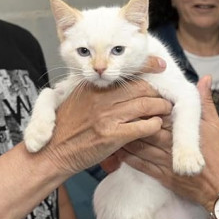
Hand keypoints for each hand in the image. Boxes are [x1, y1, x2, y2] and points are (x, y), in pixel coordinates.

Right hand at [44, 58, 172, 174]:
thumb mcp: (78, 101)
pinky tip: (155, 127)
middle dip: (158, 93)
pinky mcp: (113, 136)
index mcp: (94, 88)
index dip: (147, 67)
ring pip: (146, 105)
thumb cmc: (66, 129)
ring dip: (161, 109)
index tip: (161, 65)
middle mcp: (101, 99)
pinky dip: (154, 126)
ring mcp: (108, 117)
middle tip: (165, 99)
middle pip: (141, 88)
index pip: (126, 73)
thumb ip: (97, 93)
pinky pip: (143, 127)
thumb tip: (119, 87)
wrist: (53, 153)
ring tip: (165, 112)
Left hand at [120, 76, 218, 207]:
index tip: (135, 96)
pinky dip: (128, 158)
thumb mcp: (217, 127)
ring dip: (125, 137)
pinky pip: (141, 166)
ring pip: (139, 146)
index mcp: (183, 130)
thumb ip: (205, 103)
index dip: (146, 104)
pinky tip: (119, 151)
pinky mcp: (163, 177)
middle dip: (131, 119)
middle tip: (116, 109)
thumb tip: (204, 80)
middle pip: (145, 128)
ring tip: (112, 127)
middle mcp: (171, 145)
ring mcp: (166, 162)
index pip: (160, 114)